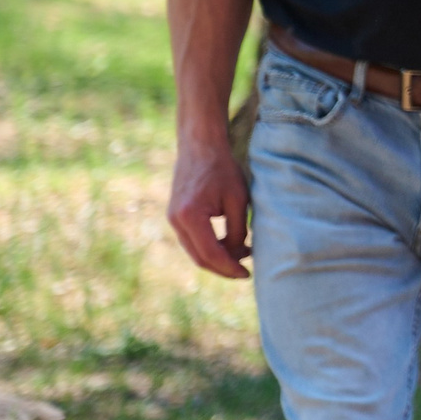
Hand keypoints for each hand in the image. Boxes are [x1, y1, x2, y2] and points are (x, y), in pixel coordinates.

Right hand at [168, 144, 251, 278]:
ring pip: (195, 252)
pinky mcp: (175, 216)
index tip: (247, 273)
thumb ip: (238, 231)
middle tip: (245, 270)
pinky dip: (209, 248)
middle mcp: (176, 221)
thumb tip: (238, 255)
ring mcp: (172, 219)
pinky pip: (192, 241)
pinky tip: (228, 245)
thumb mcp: (238, 200)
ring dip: (217, 259)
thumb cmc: (222, 169)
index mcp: (190, 216)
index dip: (230, 268)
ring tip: (242, 256)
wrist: (200, 146)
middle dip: (223, 268)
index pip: (211, 254)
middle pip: (200, 258)